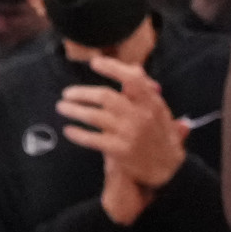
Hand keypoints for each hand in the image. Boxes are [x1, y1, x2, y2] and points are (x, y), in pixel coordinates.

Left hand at [59, 60, 186, 218]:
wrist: (168, 169)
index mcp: (152, 103)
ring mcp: (129, 133)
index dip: (113, 68)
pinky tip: (68, 130)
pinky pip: (92, 139)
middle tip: (67, 93)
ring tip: (62, 107)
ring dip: (74, 110)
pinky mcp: (119, 150)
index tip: (95, 62)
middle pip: (105, 97)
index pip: (133, 79)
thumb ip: (146, 91)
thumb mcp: (159, 111)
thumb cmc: (160, 136)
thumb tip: (133, 67)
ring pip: (94, 116)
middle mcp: (140, 115)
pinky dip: (78, 134)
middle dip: (82, 92)